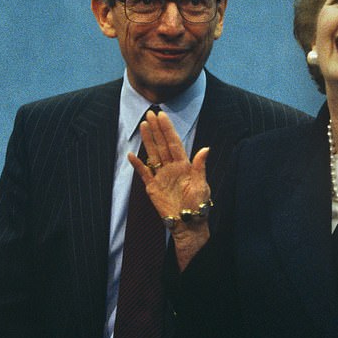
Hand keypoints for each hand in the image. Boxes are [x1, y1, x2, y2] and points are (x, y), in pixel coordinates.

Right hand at [129, 110, 210, 269]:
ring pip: (153, 154)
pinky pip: (144, 173)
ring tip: (143, 126)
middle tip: (150, 114)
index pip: (174, 143)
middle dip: (156, 130)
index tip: (162, 116)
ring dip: (148, 140)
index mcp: (184, 165)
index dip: (167, 129)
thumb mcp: (202, 185)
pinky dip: (138, 165)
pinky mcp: (153, 187)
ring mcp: (161, 176)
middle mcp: (171, 168)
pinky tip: (131, 155)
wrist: (189, 223)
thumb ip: (200, 166)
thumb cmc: (198, 205)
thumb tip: (205, 148)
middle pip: (162, 145)